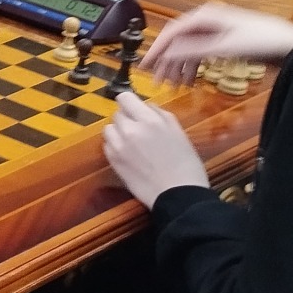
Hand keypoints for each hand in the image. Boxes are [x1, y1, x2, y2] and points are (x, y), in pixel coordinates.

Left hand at [103, 93, 209, 208]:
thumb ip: (159, 114)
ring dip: (118, 133)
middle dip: (127, 120)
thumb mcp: (178, 131)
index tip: (134, 109)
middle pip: (117, 114)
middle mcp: (130, 130)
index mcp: (149, 120)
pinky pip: (107, 145)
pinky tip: (129, 155)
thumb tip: (145, 105)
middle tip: (140, 131)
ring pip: (109, 129)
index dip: (129, 103)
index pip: (124, 98)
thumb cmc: (185, 163)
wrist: (178, 194)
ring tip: (133, 143)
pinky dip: (115, 147)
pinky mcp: (113, 161)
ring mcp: (119, 146)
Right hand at [142, 3, 292, 86]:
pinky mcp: (226, 42)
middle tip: (158, 82)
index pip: (171, 32)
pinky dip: (193, 67)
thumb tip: (164, 54)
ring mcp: (217, 30)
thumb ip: (191, 50)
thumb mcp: (224, 48)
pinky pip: (201, 53)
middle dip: (167, 62)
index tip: (144, 67)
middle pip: (178, 41)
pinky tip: (191, 81)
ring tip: (175, 87)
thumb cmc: (262, 41)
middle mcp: (208, 20)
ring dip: (179, 67)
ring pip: (188, 49)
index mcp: (204, 17)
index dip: (156, 50)